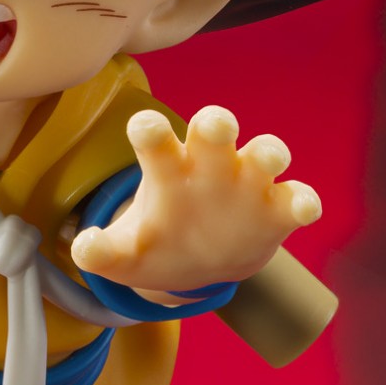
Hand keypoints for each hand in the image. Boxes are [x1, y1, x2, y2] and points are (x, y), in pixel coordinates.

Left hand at [70, 105, 320, 294]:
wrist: (199, 263)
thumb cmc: (158, 243)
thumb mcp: (126, 253)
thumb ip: (102, 252)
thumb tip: (81, 248)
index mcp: (167, 167)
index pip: (155, 136)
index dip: (150, 129)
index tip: (144, 129)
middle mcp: (209, 165)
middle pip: (216, 126)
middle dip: (217, 121)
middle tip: (214, 124)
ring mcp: (247, 184)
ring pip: (266, 152)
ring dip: (269, 152)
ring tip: (267, 163)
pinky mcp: (278, 211)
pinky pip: (298, 197)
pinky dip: (303, 200)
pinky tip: (304, 208)